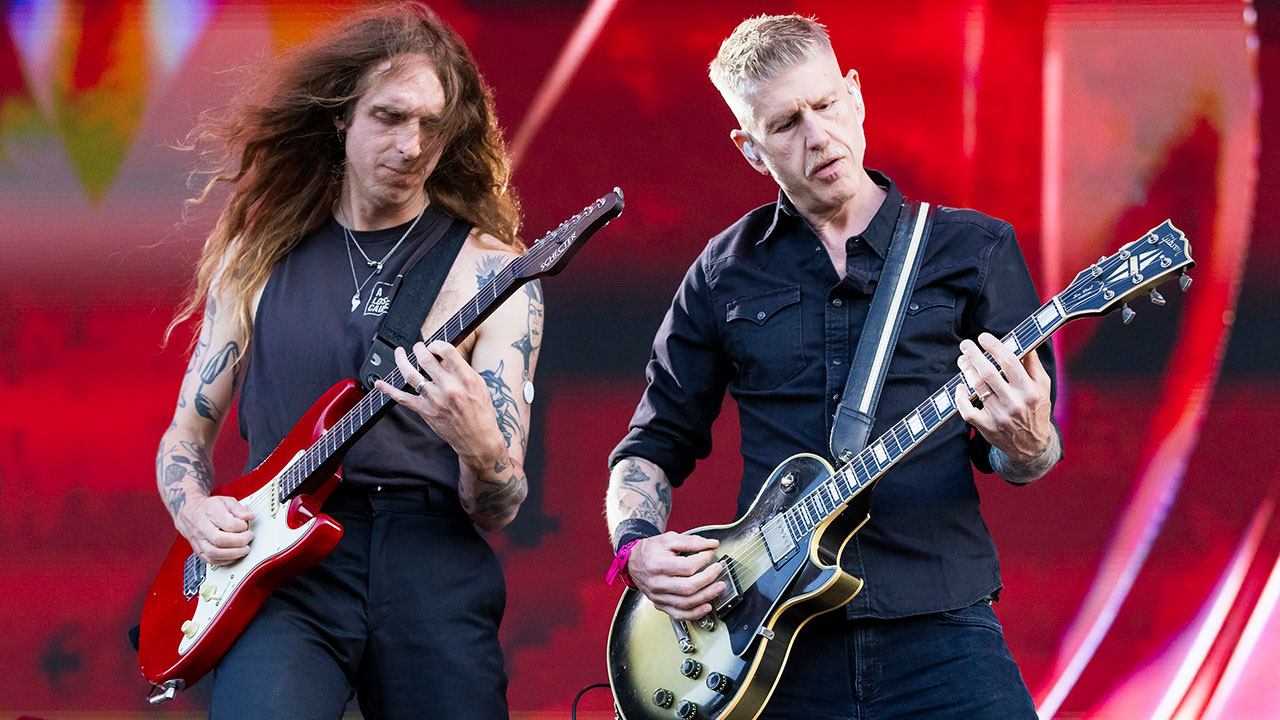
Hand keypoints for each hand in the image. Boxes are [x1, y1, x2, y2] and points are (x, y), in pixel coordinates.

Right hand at [176, 494, 254, 564]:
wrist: (189, 513)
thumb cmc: (209, 508)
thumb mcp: (226, 501)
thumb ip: (239, 509)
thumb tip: (249, 516)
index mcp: (210, 513)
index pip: (227, 524)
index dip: (241, 526)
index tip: (246, 525)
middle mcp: (202, 528)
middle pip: (220, 540)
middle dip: (239, 541)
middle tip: (248, 538)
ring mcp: (199, 541)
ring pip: (213, 553)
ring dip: (233, 554)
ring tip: (244, 549)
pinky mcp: (198, 551)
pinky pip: (210, 560)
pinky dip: (225, 561)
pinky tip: (234, 556)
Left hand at [375, 340, 505, 468]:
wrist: (477, 438)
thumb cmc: (480, 411)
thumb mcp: (478, 384)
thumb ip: (461, 369)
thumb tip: (444, 355)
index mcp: (465, 378)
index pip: (446, 350)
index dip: (436, 344)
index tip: (434, 346)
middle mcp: (449, 387)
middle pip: (425, 359)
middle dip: (418, 348)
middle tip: (418, 347)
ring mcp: (434, 400)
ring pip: (410, 374)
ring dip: (401, 360)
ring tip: (400, 353)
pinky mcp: (425, 411)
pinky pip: (402, 398)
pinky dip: (388, 390)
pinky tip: (379, 383)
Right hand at [627, 532, 726, 620]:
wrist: (633, 562)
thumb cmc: (651, 550)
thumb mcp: (669, 539)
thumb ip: (691, 541)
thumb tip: (711, 544)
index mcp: (658, 564)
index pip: (687, 567)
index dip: (703, 560)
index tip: (710, 554)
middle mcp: (657, 583)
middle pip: (687, 587)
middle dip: (708, 579)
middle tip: (718, 569)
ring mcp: (658, 596)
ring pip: (685, 603)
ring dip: (706, 596)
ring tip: (718, 588)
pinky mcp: (660, 605)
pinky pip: (678, 614)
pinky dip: (695, 613)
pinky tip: (706, 606)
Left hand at [954, 332, 1052, 461]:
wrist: (1032, 446)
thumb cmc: (1036, 409)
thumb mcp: (1043, 387)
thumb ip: (1033, 365)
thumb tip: (1024, 341)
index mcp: (1030, 390)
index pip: (1010, 362)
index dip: (995, 347)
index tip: (983, 337)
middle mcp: (1014, 403)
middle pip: (989, 374)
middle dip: (974, 356)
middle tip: (965, 344)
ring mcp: (999, 416)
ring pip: (977, 388)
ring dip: (966, 371)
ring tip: (962, 360)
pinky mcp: (986, 427)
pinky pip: (967, 410)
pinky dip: (960, 397)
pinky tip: (960, 387)